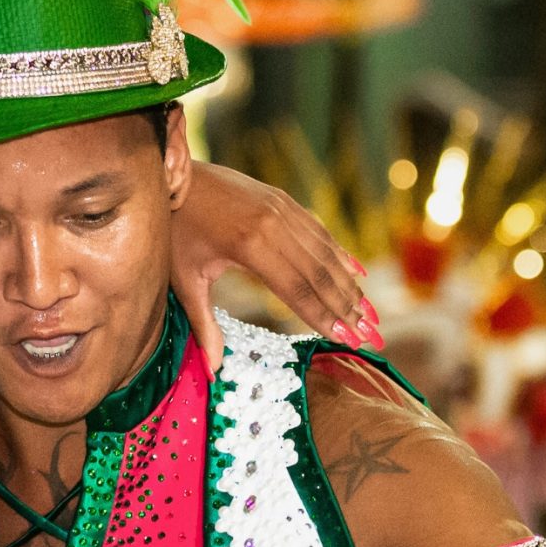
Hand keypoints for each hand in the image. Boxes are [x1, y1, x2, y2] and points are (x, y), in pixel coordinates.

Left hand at [172, 160, 375, 363]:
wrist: (173, 176)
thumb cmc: (175, 231)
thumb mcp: (184, 280)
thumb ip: (204, 324)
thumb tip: (212, 370)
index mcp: (250, 246)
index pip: (297, 290)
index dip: (324, 317)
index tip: (350, 340)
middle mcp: (274, 224)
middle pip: (320, 274)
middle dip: (348, 308)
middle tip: (372, 335)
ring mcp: (282, 209)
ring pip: (325, 253)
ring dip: (350, 286)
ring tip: (370, 314)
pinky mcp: (283, 200)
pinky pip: (318, 232)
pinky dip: (339, 255)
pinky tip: (356, 274)